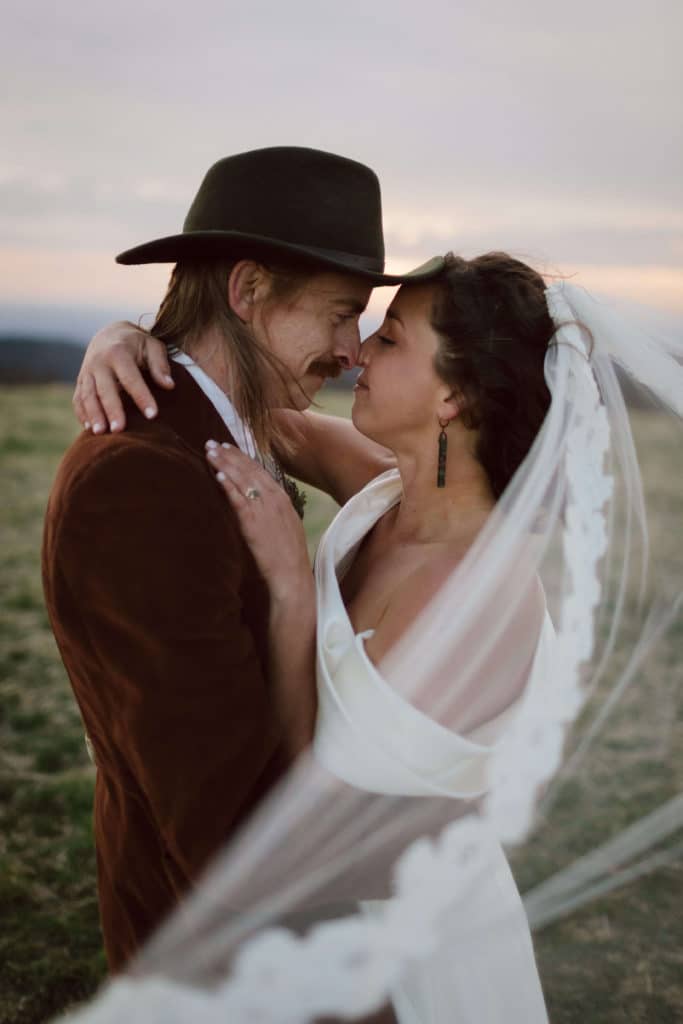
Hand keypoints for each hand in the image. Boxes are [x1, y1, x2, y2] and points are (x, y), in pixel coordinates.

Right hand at [73, 321, 173, 432]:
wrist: (110, 334)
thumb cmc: (137, 344)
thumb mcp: (152, 346)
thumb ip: (160, 365)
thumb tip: (169, 385)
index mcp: (118, 352)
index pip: (131, 378)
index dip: (142, 397)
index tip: (152, 415)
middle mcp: (98, 362)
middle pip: (104, 389)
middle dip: (112, 410)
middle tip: (120, 430)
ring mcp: (86, 372)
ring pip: (87, 395)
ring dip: (93, 415)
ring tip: (100, 433)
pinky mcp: (80, 381)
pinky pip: (78, 399)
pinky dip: (82, 413)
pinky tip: (89, 429)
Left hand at [205, 441, 313, 605]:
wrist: (292, 574)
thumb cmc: (288, 554)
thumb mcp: (285, 525)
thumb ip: (272, 510)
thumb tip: (257, 502)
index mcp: (282, 498)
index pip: (259, 471)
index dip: (243, 458)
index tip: (228, 447)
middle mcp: (274, 499)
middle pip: (249, 470)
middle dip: (230, 455)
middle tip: (212, 443)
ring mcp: (264, 509)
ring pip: (242, 480)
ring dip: (224, 464)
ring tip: (210, 452)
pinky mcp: (253, 522)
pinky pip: (238, 499)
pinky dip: (228, 485)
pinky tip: (217, 475)